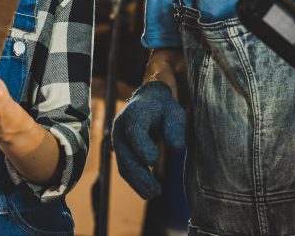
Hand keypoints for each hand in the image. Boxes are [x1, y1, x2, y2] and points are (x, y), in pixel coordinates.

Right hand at [111, 81, 185, 199]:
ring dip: (137, 182)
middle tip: (156, 190)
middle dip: (139, 173)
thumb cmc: (164, 108)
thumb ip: (175, 127)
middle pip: (126, 153)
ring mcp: (118, 139)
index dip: (142, 147)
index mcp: (135, 112)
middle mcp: (121, 126)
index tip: (154, 162)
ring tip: (154, 194)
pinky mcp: (120, 150)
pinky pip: (124, 168)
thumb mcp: (175, 112)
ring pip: (123, 164)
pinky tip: (147, 192)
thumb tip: (176, 148)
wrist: (147, 101)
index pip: (135, 131)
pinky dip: (134, 181)